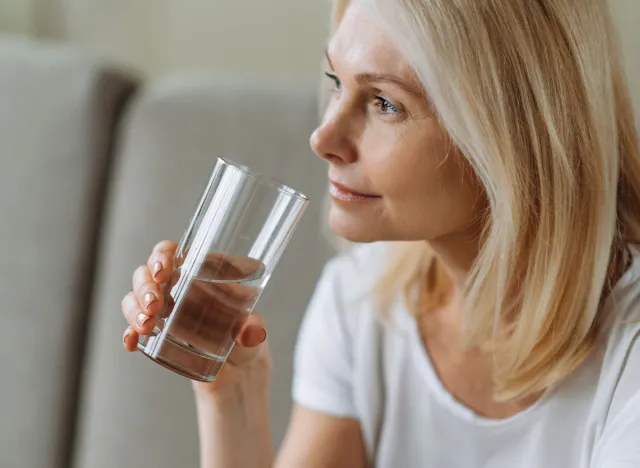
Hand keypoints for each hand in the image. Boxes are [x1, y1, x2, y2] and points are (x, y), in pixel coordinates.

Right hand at [121, 240, 271, 398]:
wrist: (239, 370)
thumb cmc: (247, 338)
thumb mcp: (253, 330)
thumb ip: (253, 329)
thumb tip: (252, 331)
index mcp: (200, 273)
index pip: (173, 252)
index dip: (162, 256)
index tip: (162, 271)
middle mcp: (178, 287)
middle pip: (147, 273)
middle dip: (145, 286)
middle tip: (154, 305)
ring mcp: (164, 310)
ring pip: (136, 297)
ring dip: (134, 308)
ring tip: (146, 325)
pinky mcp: (157, 334)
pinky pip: (133, 328)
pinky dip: (129, 333)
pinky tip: (131, 342)